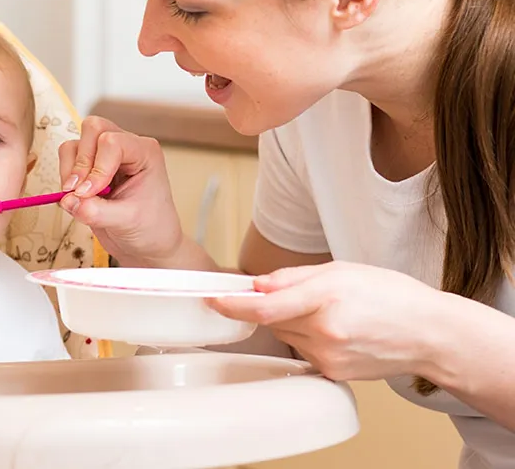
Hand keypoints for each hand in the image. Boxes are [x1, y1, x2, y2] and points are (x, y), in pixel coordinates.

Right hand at [58, 116, 182, 267]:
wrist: (149, 244)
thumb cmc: (150, 229)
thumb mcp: (127, 222)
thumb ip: (96, 211)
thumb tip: (68, 200)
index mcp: (145, 153)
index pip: (112, 142)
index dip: (96, 167)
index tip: (89, 194)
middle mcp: (126, 147)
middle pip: (92, 129)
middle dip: (81, 162)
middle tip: (79, 191)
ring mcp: (106, 155)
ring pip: (76, 143)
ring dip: (70, 170)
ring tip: (79, 196)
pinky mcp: (90, 166)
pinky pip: (68, 158)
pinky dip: (65, 176)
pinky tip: (77, 196)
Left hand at [208, 261, 442, 380]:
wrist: (429, 334)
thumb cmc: (391, 295)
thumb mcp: (341, 270)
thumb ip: (293, 277)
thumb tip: (257, 284)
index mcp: (325, 298)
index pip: (264, 307)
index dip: (233, 304)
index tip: (214, 299)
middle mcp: (324, 331)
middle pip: (273, 319)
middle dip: (277, 306)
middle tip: (306, 296)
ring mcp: (329, 356)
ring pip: (288, 336)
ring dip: (296, 323)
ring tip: (333, 313)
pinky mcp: (333, 373)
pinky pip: (304, 351)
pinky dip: (310, 339)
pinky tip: (339, 332)